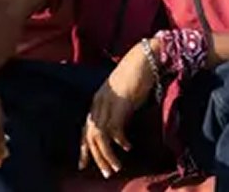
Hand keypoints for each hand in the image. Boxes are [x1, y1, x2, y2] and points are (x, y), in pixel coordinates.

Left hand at [79, 40, 157, 177]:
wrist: (145, 57)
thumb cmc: (137, 75)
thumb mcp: (124, 96)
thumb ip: (119, 111)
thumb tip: (119, 131)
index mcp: (98, 100)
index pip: (86, 128)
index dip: (84, 148)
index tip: (83, 164)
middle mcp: (99, 102)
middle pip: (90, 135)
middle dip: (95, 157)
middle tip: (105, 173)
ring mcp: (108, 102)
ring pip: (100, 135)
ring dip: (107, 154)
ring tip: (115, 167)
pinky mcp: (120, 102)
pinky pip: (115, 127)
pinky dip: (119, 140)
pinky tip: (127, 147)